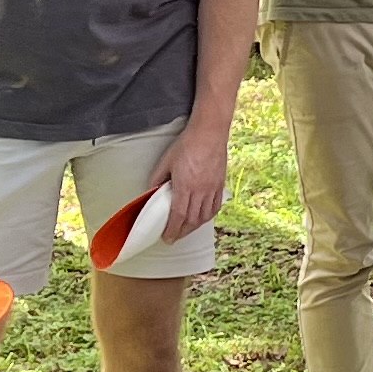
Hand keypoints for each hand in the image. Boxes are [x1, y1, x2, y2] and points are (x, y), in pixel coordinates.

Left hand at [152, 124, 229, 243]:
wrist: (209, 133)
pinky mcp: (220, 185)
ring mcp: (212, 189)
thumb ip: (158, 178)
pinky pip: (215, 207)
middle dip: (182, 232)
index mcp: (185, 186)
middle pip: (191, 220)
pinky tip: (202, 218)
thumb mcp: (166, 161)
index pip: (178, 215)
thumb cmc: (186, 145)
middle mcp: (200, 191)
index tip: (167, 238)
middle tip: (174, 237)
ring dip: (194, 227)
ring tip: (186, 230)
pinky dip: (208, 216)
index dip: (172, 230)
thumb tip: (151, 192)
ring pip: (204, 216)